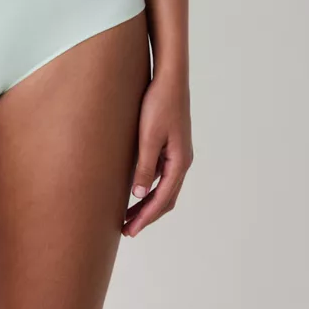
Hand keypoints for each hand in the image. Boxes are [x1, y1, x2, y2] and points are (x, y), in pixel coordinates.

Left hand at [123, 69, 192, 237]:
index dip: (146, 217)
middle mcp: (182, 161)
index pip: (162, 199)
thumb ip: (144, 166)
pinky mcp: (170, 144)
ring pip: (164, 187)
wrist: (169, 77)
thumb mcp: (148, 136)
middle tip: (126, 230)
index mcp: (179, 161)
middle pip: (166, 198)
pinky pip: (161, 174)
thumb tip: (138, 194)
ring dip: (147, 203)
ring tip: (128, 215)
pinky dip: (150, 187)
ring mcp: (177, 153)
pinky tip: (135, 188)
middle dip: (147, 216)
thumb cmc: (158, 103)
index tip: (130, 231)